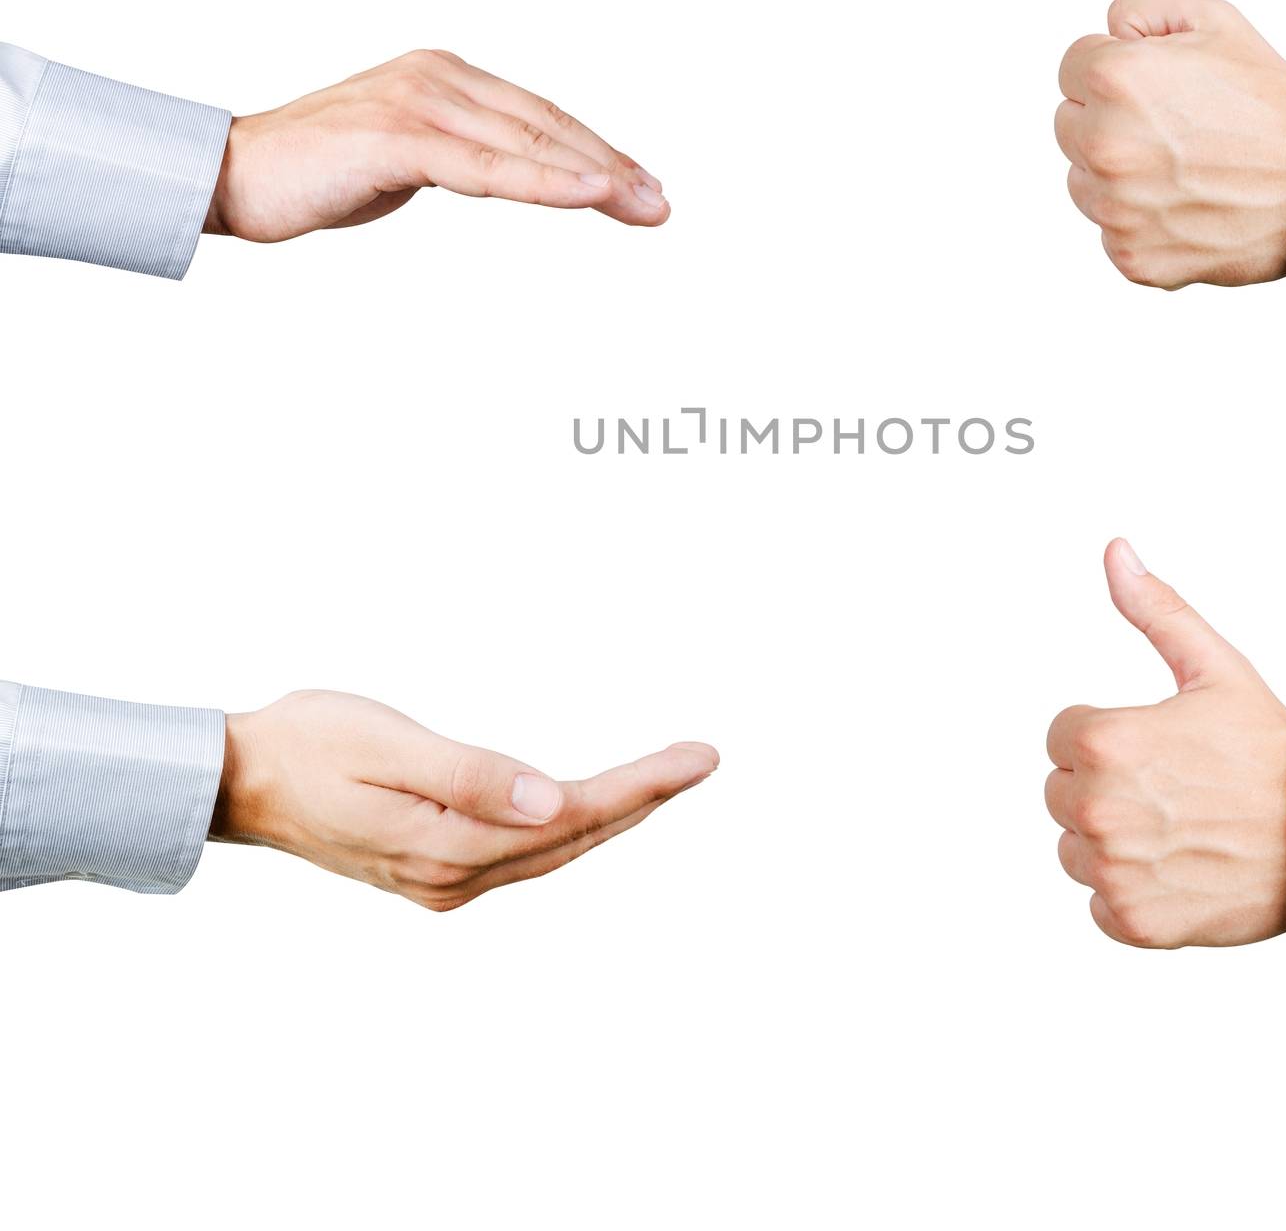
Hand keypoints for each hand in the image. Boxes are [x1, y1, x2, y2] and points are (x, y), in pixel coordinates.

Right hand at [205, 49, 668, 241]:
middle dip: (613, 166)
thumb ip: (464, 156)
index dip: (599, 152)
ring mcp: (418, 101)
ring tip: (644, 205)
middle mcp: (438, 75)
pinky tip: (592, 194)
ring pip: (528, 143)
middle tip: (661, 204)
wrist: (233, 177)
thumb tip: (515, 173)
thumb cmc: (320, 173)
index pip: (541, 116)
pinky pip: (488, 166)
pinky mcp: (398, 138)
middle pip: (548, 125)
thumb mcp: (411, 158)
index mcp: (445, 75)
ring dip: (596, 178)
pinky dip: (546, 181)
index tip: (643, 186)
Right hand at [209, 689, 717, 909]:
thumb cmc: (310, 744)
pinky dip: (572, 828)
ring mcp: (444, 881)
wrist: (241, 781)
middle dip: (646, 799)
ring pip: (555, 850)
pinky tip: (591, 810)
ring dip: (615, 814)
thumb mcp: (388, 747)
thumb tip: (555, 802)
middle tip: (703, 760)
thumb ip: (472, 776)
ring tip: (667, 779)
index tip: (700, 758)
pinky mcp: (433, 871)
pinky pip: (526, 854)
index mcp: (450, 845)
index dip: (644, 786)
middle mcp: (455, 876)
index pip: (575, 815)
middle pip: (576, 838)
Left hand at [1044, 540, 1285, 947]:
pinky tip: (1181, 874)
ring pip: (1075, 850)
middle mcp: (1097, 809)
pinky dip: (1132, 896)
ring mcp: (1112, 871)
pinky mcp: (1132, 921)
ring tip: (1181, 833)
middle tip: (1176, 792)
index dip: (1108, 738)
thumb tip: (1115, 550)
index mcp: (1104, 741)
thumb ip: (1156, 609)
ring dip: (1115, 845)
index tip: (1160, 749)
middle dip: (1107, 789)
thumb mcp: (1216, 669)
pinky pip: (1098, 904)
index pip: (1060, 737)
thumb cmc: (1273, 753)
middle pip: (1061, 793)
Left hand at [1054, 0, 1285, 288]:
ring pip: (1082, 181)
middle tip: (1170, 128)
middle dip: (1107, 121)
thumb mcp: (1216, 21)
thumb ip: (1142, 13)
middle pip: (1068, 125)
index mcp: (1114, 79)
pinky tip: (1185, 207)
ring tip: (1179, 169)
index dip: (1114, 70)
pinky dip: (1140, 223)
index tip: (1154, 87)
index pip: (1071, 68)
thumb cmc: (1269, 105)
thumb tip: (1105, 32)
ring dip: (1115, 174)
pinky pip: (1111, 232)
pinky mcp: (1129, 256)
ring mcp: (1113, 207)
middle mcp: (1103, 144)